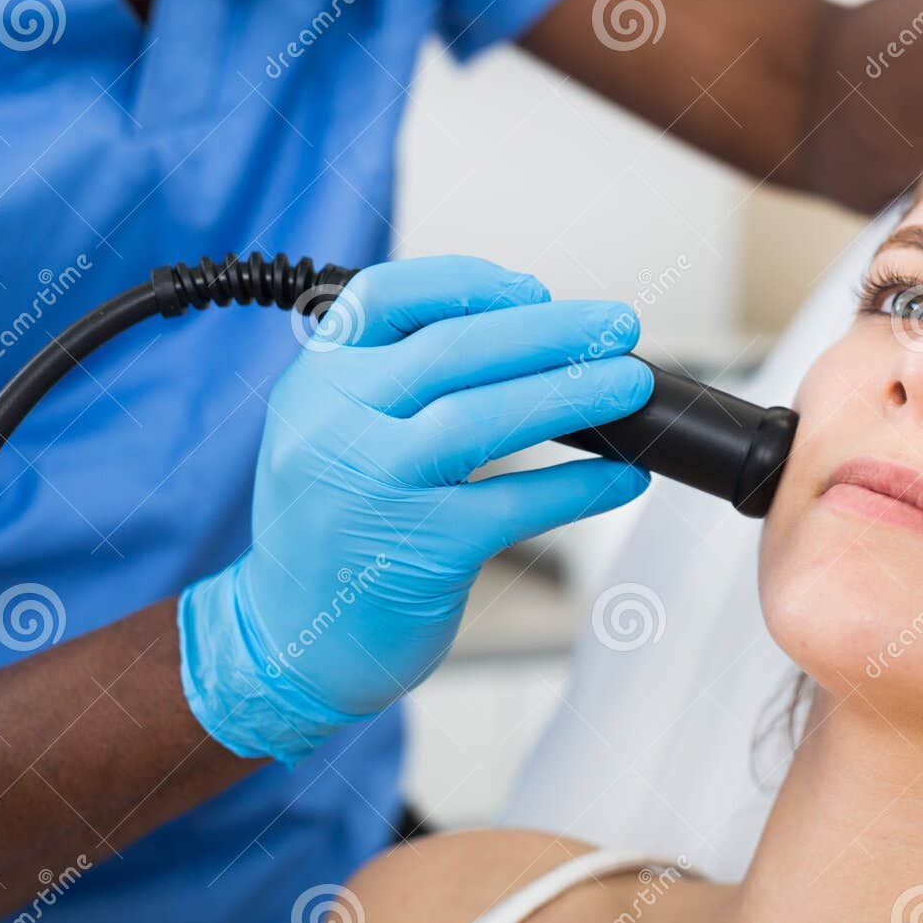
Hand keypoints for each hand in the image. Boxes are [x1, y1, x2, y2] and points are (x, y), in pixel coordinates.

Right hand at [178, 257, 653, 765]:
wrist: (288, 639)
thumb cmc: (336, 526)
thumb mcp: (336, 432)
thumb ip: (402, 381)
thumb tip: (533, 331)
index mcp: (317, 381)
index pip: (387, 297)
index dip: (469, 283)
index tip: (535, 288)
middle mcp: (335, 426)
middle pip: (455, 351)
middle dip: (553, 331)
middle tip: (619, 325)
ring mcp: (374, 488)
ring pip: (487, 420)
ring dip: (576, 394)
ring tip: (634, 384)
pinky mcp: (418, 550)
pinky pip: (517, 505)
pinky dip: (581, 487)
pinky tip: (625, 478)